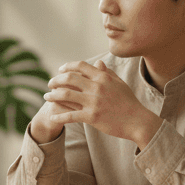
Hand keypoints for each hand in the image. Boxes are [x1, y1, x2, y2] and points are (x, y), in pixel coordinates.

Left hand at [41, 60, 160, 147]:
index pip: (80, 66)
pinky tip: (52, 115)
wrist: (137, 121)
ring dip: (52, 95)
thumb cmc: (129, 102)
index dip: (67, 66)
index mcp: (103, 77)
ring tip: (47, 97)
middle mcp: (97, 87)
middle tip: (49, 84)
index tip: (60, 70)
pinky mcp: (91, 117)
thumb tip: (98, 63)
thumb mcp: (119, 84)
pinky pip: (69, 115)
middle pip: (68, 78)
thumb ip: (107, 72)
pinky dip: (58, 115)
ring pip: (65, 95)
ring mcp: (93, 102)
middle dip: (55, 80)